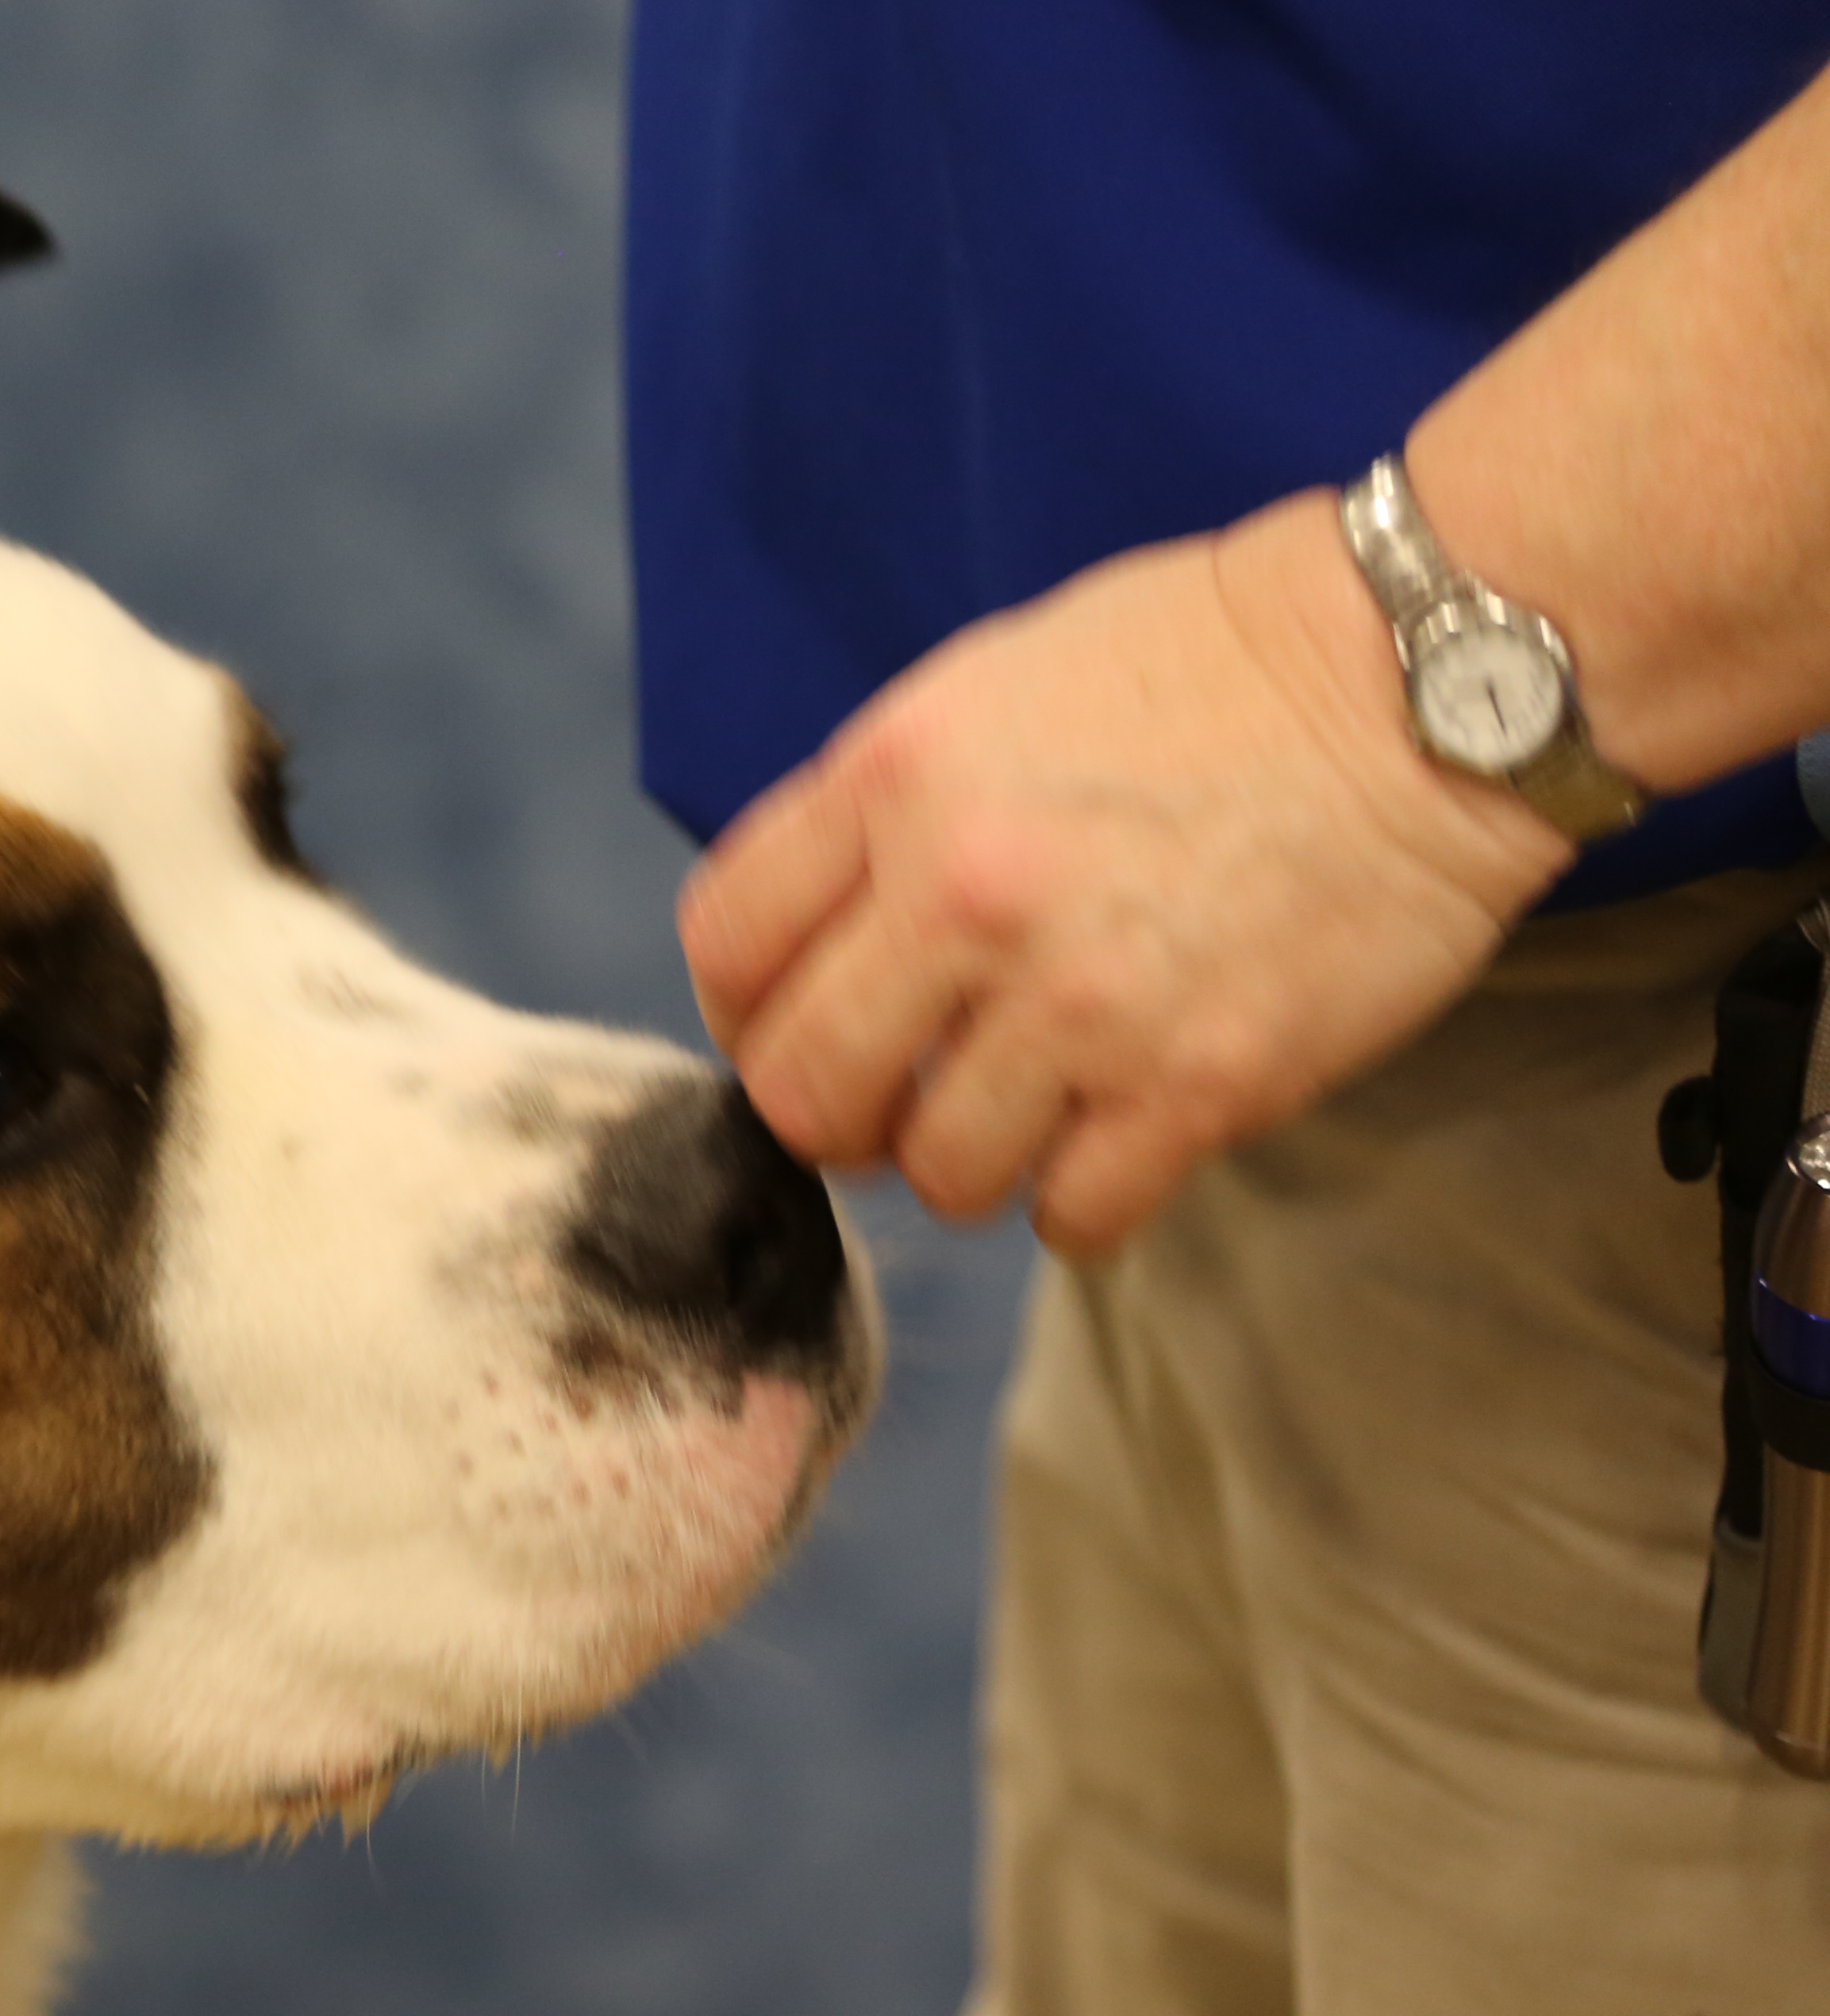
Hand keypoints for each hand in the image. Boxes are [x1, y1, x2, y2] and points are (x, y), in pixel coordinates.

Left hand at [677, 492, 1575, 1255]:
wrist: (1426, 673)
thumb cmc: (1216, 666)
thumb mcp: (996, 686)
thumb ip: (888, 813)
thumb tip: (825, 939)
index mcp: (896, 781)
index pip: (725, 948)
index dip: (746, 1010)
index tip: (796, 1021)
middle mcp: (963, 896)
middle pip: (802, 1091)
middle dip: (837, 1115)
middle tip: (896, 1101)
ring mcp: (1079, 1000)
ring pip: (938, 1173)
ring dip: (971, 1160)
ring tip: (1034, 1105)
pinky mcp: (1198, 1082)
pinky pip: (1075, 1214)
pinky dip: (1083, 1200)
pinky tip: (1117, 1140)